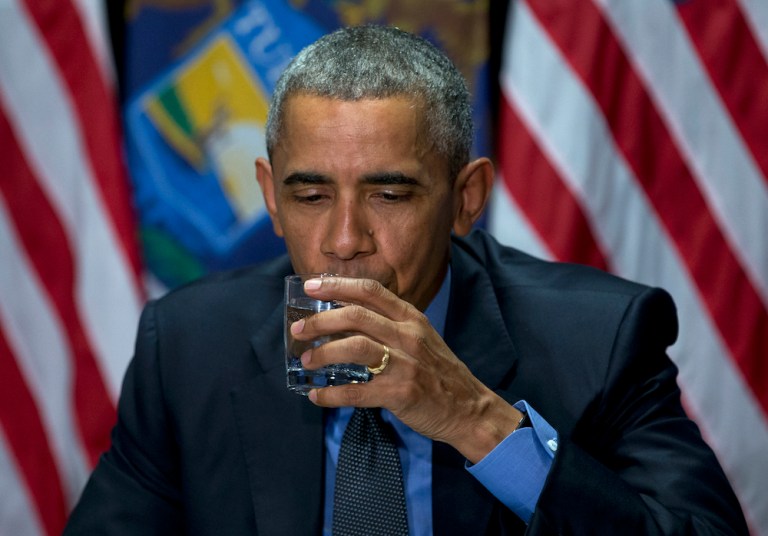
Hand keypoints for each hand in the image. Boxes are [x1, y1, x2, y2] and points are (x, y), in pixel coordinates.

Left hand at [290, 276, 523, 462]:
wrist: (469, 408)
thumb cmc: (440, 373)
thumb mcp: (422, 338)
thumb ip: (391, 326)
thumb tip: (347, 321)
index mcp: (411, 318)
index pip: (370, 292)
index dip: (337, 286)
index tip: (310, 286)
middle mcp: (407, 336)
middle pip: (356, 317)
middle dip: (321, 320)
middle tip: (298, 328)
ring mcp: (405, 364)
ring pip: (355, 348)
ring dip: (324, 353)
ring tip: (306, 360)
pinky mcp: (400, 393)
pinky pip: (357, 392)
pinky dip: (332, 394)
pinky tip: (317, 396)